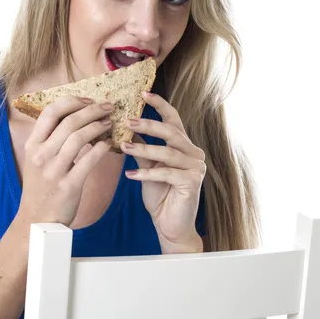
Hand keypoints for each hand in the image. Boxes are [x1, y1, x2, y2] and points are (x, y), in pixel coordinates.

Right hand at [16, 97, 113, 225]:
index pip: (50, 112)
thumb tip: (76, 117)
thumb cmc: (42, 187)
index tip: (89, 99)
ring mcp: (54, 170)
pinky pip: (89, 160)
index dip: (72, 101)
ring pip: (79, 137)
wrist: (37, 220)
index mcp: (33, 145)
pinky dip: (102, 148)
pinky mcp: (68, 185)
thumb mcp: (38, 159)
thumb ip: (52, 140)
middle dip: (92, 110)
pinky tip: (109, 144)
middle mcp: (41, 155)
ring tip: (110, 123)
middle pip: (69, 121)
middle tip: (108, 107)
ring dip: (99, 126)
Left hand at [121, 91, 205, 252]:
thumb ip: (141, 148)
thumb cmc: (160, 195)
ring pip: (168, 152)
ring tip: (123, 148)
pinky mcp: (192, 182)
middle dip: (148, 125)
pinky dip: (147, 174)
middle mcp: (194, 152)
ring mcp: (196, 167)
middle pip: (171, 132)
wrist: (170, 225)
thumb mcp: (147, 167)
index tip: (142, 93)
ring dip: (143, 149)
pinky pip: (167, 173)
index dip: (159, 105)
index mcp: (183, 145)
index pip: (173, 119)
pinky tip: (130, 176)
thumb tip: (125, 128)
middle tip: (127, 121)